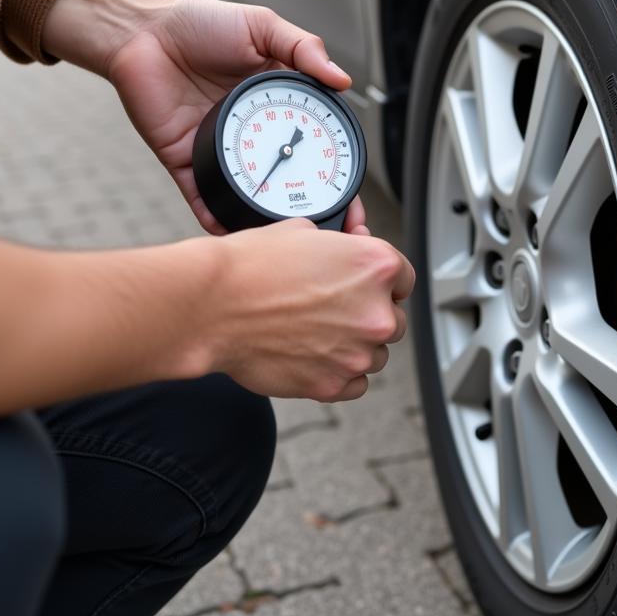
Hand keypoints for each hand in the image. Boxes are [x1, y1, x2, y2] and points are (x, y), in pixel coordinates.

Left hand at [106, 0, 366, 233]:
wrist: (142, 30)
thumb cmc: (199, 22)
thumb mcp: (261, 27)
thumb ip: (304, 48)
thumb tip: (343, 79)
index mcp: (276, 102)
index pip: (313, 143)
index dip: (335, 172)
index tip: (352, 198)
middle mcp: (252, 131)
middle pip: (286, 178)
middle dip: (308, 209)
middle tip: (331, 230)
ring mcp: (219, 148)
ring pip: (247, 192)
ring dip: (264, 216)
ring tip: (285, 234)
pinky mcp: (184, 158)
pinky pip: (201, 195)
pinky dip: (213, 216)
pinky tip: (230, 229)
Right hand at [185, 219, 414, 401]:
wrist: (214, 306)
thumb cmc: (251, 266)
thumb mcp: (302, 230)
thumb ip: (341, 241)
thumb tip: (355, 238)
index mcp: (376, 266)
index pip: (403, 277)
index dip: (384, 280)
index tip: (368, 285)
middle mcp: (376, 311)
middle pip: (394, 318)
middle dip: (369, 313)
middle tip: (333, 307)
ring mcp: (357, 353)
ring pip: (376, 354)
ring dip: (355, 345)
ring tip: (317, 331)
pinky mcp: (334, 385)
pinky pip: (356, 384)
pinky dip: (341, 373)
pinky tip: (316, 355)